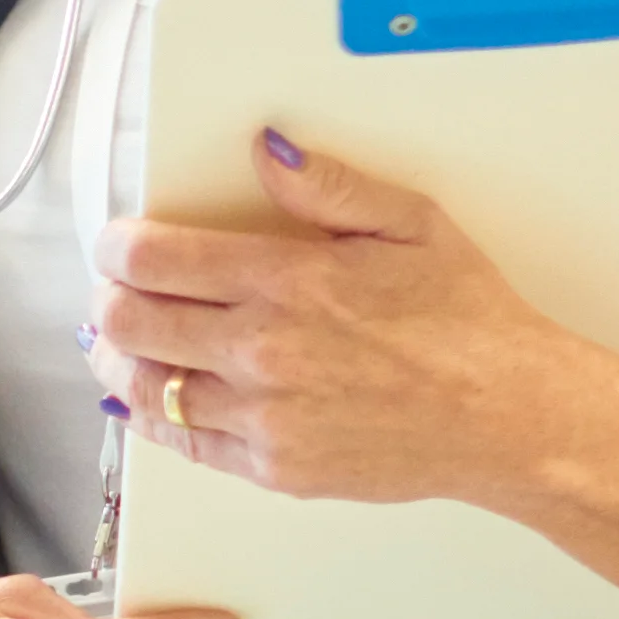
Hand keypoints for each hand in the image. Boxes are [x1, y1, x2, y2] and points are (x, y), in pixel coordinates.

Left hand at [94, 128, 590, 507]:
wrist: (509, 415)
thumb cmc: (471, 321)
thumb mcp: (412, 224)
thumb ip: (328, 185)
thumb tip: (267, 151)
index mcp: (289, 282)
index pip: (152, 259)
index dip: (118, 246)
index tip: (120, 242)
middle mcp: (263, 351)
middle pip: (127, 323)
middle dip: (109, 298)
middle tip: (118, 288)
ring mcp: (263, 416)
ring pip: (143, 387)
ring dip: (120, 358)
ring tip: (125, 339)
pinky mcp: (273, 467)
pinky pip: (181, 442)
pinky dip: (153, 416)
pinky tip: (151, 395)